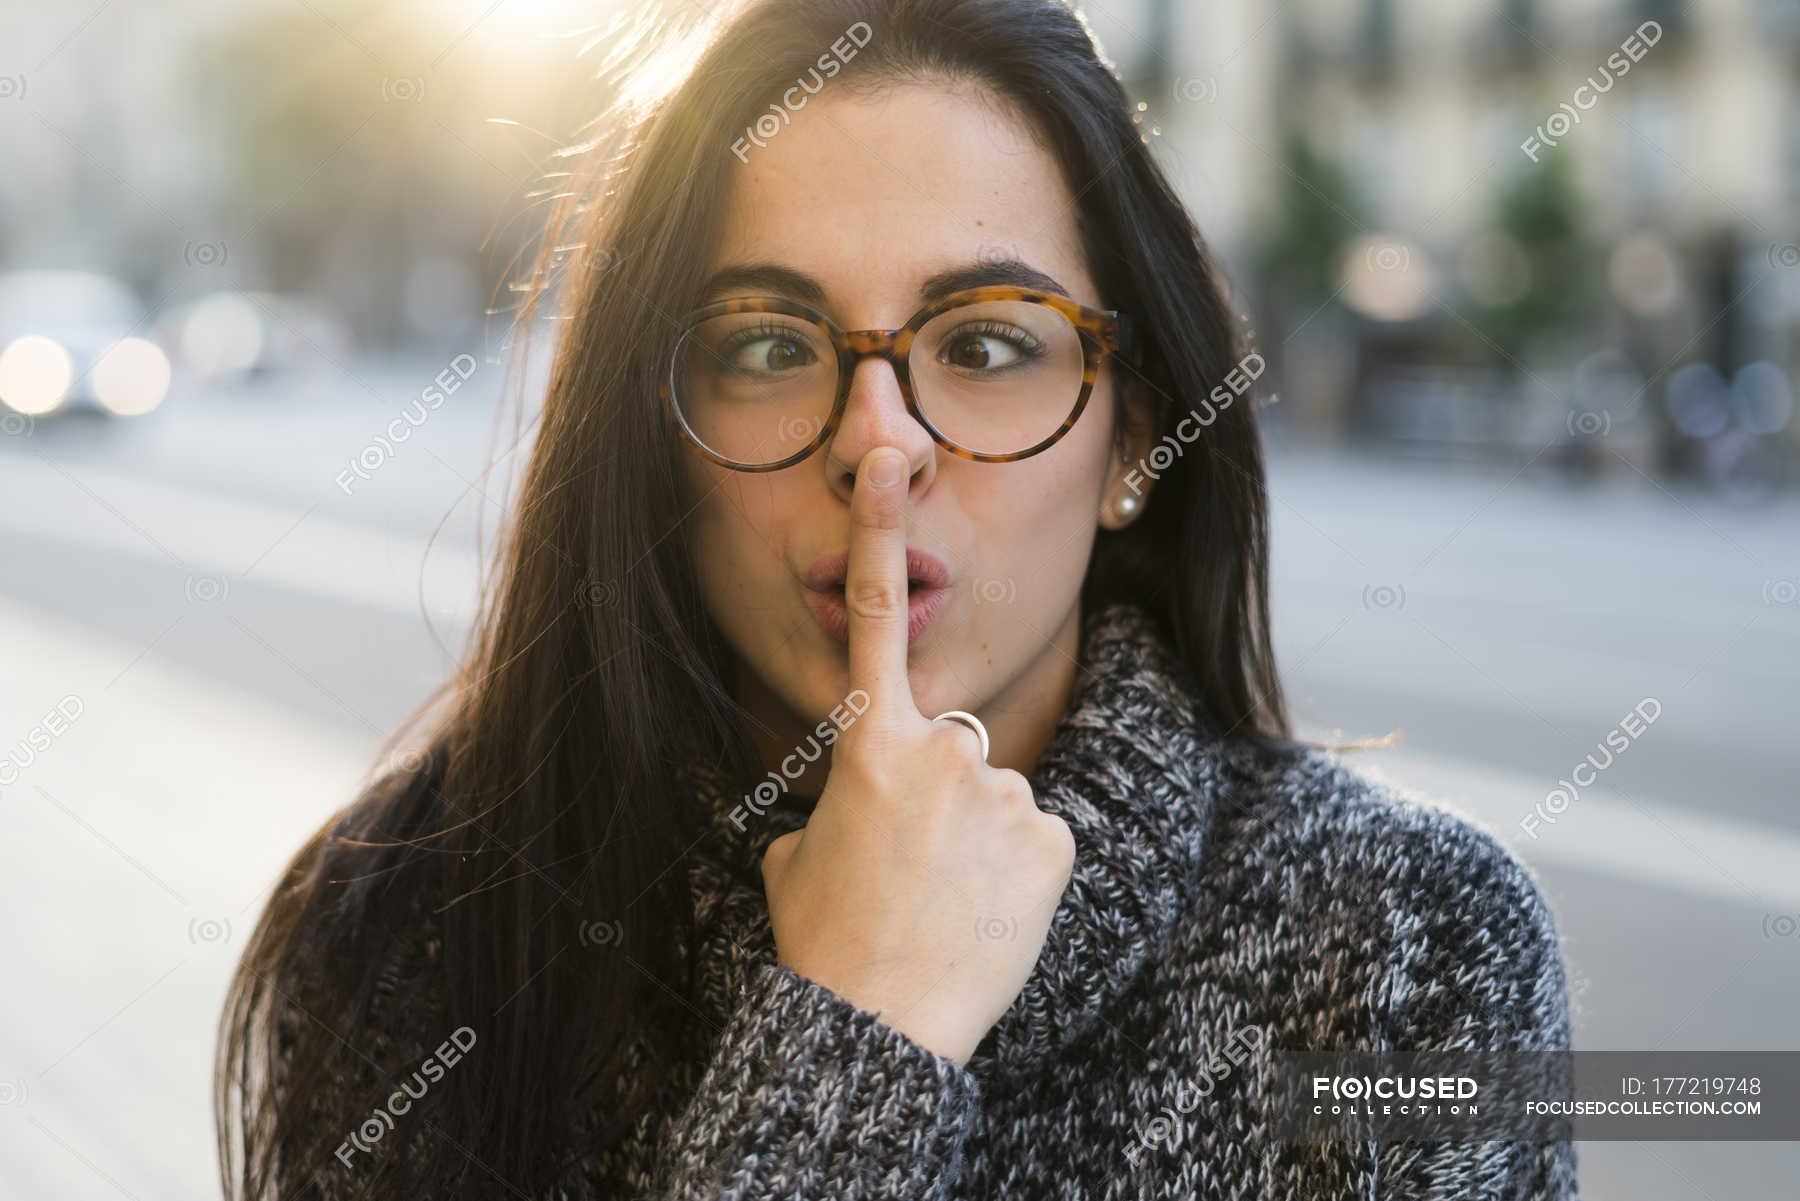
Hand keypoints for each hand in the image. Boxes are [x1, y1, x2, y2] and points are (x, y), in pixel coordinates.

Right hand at [759, 447, 1075, 1066]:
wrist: (875, 1028)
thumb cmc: (822, 943)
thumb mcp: (796, 859)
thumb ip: (830, 807)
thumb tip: (848, 815)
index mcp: (867, 744)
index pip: (875, 620)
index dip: (880, 532)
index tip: (887, 459)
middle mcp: (940, 748)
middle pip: (954, 746)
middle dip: (940, 796)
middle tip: (913, 873)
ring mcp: (1003, 790)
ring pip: (997, 798)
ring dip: (979, 842)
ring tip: (945, 906)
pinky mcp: (1055, 838)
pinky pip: (1040, 840)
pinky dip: (1019, 875)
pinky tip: (987, 918)